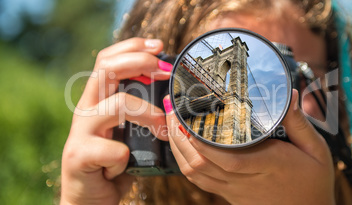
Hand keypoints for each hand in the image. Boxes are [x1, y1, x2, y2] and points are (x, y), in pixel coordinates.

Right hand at [61, 38, 171, 203]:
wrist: (88, 198)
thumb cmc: (114, 162)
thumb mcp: (128, 133)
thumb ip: (140, 114)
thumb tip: (174, 98)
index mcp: (98, 100)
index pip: (108, 59)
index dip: (133, 47)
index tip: (160, 46)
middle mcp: (86, 109)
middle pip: (107, 68)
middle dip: (140, 62)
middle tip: (165, 71)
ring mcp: (81, 131)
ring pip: (118, 104)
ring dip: (149, 115)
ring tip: (163, 131)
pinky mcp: (79, 156)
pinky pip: (114, 149)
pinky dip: (126, 158)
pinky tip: (124, 168)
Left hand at [164, 89, 334, 204]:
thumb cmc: (313, 181)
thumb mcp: (316, 149)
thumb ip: (299, 122)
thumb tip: (290, 94)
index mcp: (266, 164)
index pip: (225, 155)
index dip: (200, 138)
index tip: (186, 114)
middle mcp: (244, 179)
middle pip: (200, 163)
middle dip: (180, 135)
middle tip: (172, 108)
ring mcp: (234, 190)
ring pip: (195, 173)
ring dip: (178, 147)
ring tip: (172, 122)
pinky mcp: (229, 194)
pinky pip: (200, 180)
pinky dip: (186, 162)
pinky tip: (182, 145)